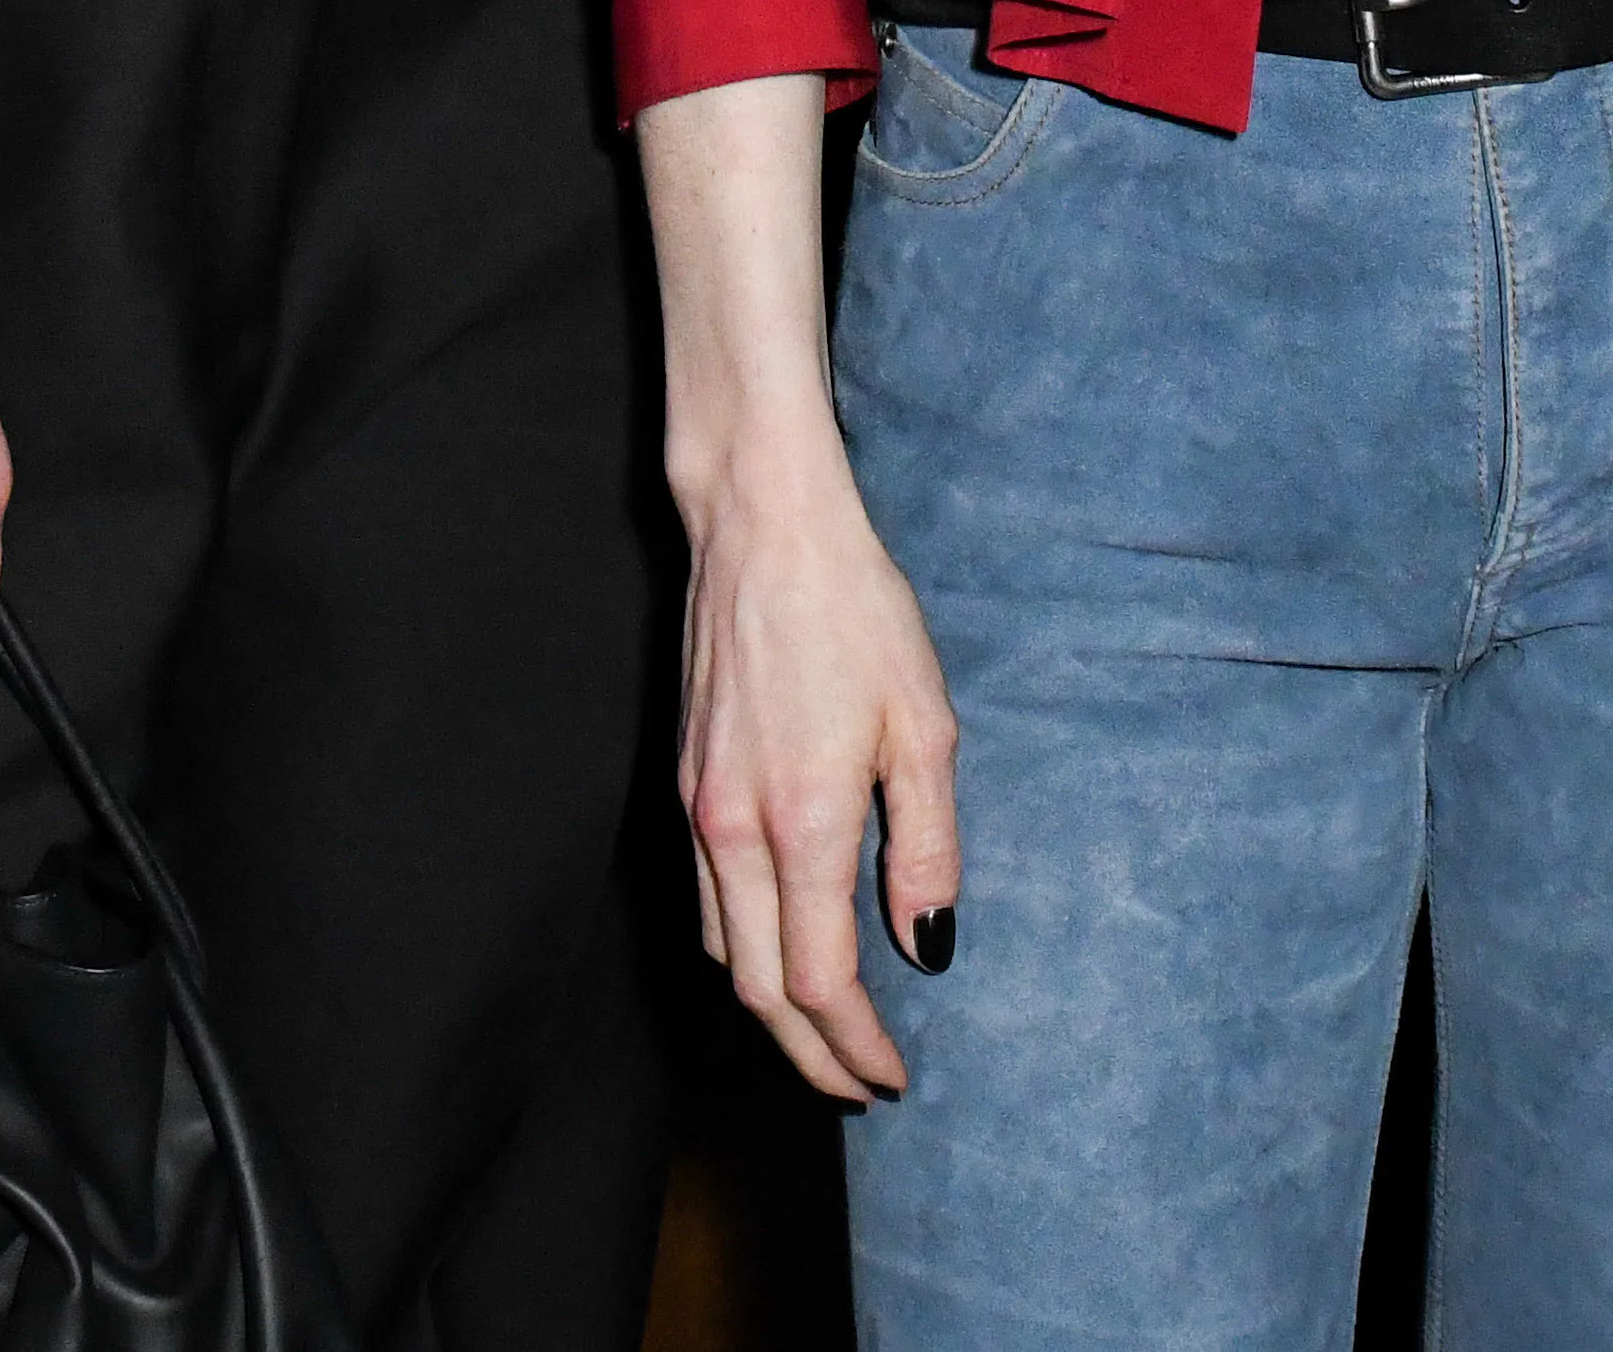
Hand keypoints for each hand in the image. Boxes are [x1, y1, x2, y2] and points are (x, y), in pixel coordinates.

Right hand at [675, 419, 960, 1104]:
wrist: (761, 525)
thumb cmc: (854, 610)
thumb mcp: (924, 724)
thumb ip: (926, 847)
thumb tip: (925, 946)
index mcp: (803, 821)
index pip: (819, 978)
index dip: (855, 1044)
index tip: (891, 1078)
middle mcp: (734, 829)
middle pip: (757, 988)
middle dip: (809, 1054)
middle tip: (858, 1087)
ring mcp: (699, 807)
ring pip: (721, 951)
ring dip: (770, 1010)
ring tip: (823, 1037)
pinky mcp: (686, 782)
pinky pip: (704, 901)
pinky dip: (738, 952)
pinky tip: (774, 951)